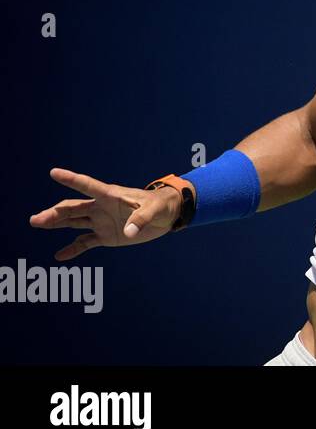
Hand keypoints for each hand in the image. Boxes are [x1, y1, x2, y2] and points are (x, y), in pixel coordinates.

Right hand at [30, 168, 185, 260]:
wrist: (166, 216)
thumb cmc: (160, 206)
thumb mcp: (153, 211)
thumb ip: (140, 220)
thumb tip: (128, 233)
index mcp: (111, 195)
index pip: (88, 185)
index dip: (71, 179)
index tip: (54, 172)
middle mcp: (101, 207)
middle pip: (72, 208)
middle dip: (54, 213)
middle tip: (35, 220)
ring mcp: (101, 221)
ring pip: (73, 222)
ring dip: (55, 224)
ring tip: (36, 223)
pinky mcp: (105, 235)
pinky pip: (85, 242)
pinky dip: (73, 249)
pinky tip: (60, 256)